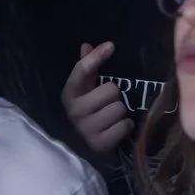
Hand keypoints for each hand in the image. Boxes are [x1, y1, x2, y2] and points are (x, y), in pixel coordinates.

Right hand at [61, 42, 134, 160]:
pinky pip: (125, 126)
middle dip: (114, 97)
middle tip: (107, 104)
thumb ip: (87, 68)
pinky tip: (116, 130)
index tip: (111, 46)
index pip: (81, 71)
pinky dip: (125, 127)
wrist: (81, 149)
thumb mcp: (84, 91)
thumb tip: (87, 45)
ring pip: (119, 108)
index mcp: (69, 94)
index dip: (96, 57)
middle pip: (111, 90)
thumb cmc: (87, 113)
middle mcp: (74, 111)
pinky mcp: (99, 144)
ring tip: (111, 118)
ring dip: (120, 113)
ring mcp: (86, 129)